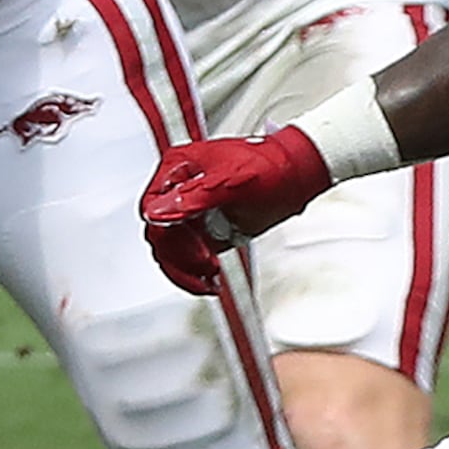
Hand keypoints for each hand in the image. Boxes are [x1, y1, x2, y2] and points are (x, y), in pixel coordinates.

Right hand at [137, 127, 329, 296]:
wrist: (295, 175)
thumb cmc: (270, 167)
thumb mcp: (232, 182)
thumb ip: (193, 198)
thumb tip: (158, 213)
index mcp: (178, 169)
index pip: (152, 208)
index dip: (168, 233)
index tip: (196, 250)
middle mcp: (179, 189)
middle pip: (159, 233)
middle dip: (181, 256)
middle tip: (207, 264)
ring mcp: (190, 211)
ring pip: (169, 249)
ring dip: (185, 268)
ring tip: (208, 278)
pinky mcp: (202, 229)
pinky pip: (185, 256)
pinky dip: (193, 272)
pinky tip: (208, 280)